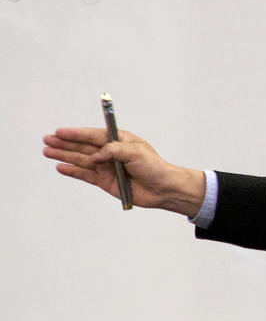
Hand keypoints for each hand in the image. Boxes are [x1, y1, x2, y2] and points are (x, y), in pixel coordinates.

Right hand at [42, 127, 205, 216]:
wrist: (162, 189)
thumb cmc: (153, 167)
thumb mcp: (135, 152)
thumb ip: (113, 150)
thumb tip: (95, 156)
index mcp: (119, 140)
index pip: (93, 134)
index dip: (76, 133)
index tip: (60, 131)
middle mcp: (110, 152)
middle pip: (83, 146)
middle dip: (65, 143)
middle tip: (47, 140)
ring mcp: (106, 167)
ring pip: (81, 160)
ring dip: (64, 155)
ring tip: (48, 152)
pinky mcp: (105, 182)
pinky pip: (86, 175)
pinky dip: (73, 171)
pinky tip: (61, 167)